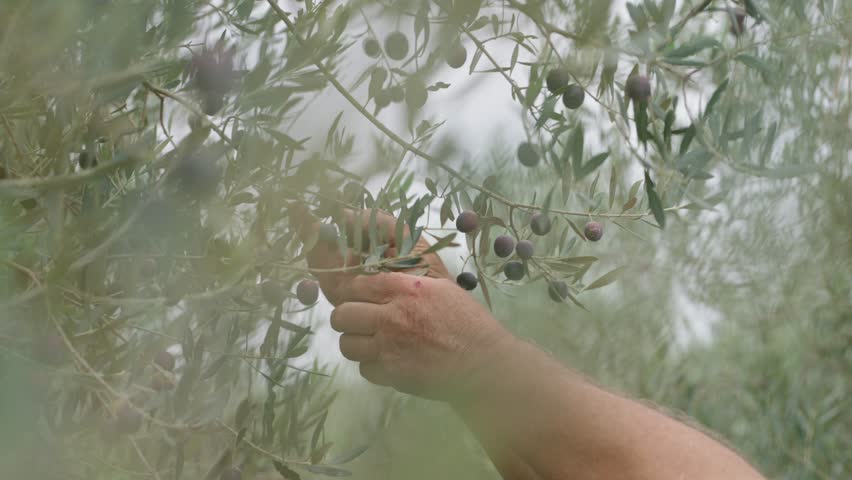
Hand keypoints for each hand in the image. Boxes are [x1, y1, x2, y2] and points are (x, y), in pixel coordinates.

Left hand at [304, 209, 510, 399]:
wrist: (484, 362)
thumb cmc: (467, 322)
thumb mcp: (440, 288)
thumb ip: (406, 283)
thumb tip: (380, 280)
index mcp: (405, 289)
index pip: (357, 285)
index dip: (354, 292)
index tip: (359, 297)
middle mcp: (392, 316)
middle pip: (342, 315)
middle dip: (347, 318)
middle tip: (359, 322)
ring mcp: (389, 346)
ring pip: (347, 344)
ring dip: (356, 344)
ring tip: (371, 344)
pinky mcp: (392, 374)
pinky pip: (364, 369)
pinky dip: (372, 367)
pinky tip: (387, 362)